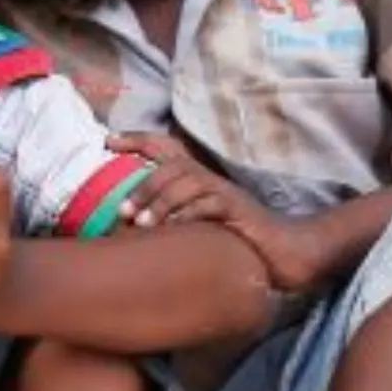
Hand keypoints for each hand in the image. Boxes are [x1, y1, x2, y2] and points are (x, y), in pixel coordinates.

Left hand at [110, 132, 332, 295]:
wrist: (284, 252)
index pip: (166, 147)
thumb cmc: (235, 241)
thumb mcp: (197, 226)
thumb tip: (126, 225)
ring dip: (160, 201)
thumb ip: (169, 219)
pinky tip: (173, 228)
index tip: (108, 140)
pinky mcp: (238, 210)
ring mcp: (226, 192)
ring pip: (188, 183)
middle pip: (173, 165)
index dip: (138, 139)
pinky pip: (210, 205)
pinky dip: (188, 214)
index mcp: (198, 178)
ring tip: (138, 224)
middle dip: (143, 184)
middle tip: (120, 210)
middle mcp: (210, 179)